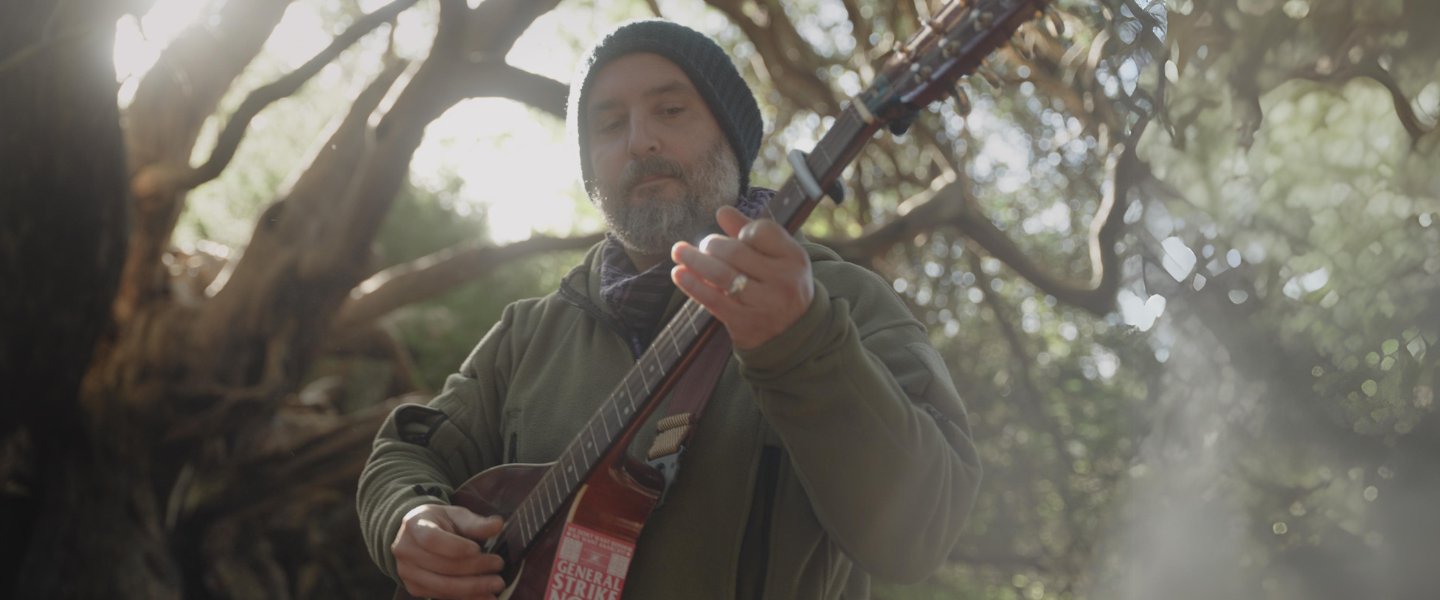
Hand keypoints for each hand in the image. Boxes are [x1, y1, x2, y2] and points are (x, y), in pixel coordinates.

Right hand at [392, 504, 506, 599]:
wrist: (416, 535)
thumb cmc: (440, 522)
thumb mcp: (456, 515)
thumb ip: (475, 522)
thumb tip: (498, 524)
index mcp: (415, 525)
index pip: (432, 539)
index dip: (456, 547)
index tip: (478, 549)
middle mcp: (406, 550)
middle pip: (442, 566)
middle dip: (474, 568)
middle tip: (498, 565)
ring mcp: (408, 573)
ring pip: (443, 586)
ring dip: (473, 588)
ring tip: (497, 584)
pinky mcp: (415, 589)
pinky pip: (442, 596)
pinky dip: (466, 598)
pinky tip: (486, 596)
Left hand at [671, 205, 813, 349]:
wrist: (792, 331)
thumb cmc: (779, 283)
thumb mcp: (777, 256)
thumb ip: (751, 232)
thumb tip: (722, 211)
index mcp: (794, 258)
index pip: (761, 231)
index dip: (742, 230)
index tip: (736, 237)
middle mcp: (783, 280)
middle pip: (736, 252)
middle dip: (712, 244)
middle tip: (704, 245)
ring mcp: (764, 304)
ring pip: (721, 275)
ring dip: (694, 260)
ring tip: (679, 252)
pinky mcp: (745, 323)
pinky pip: (713, 300)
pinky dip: (692, 285)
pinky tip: (679, 273)